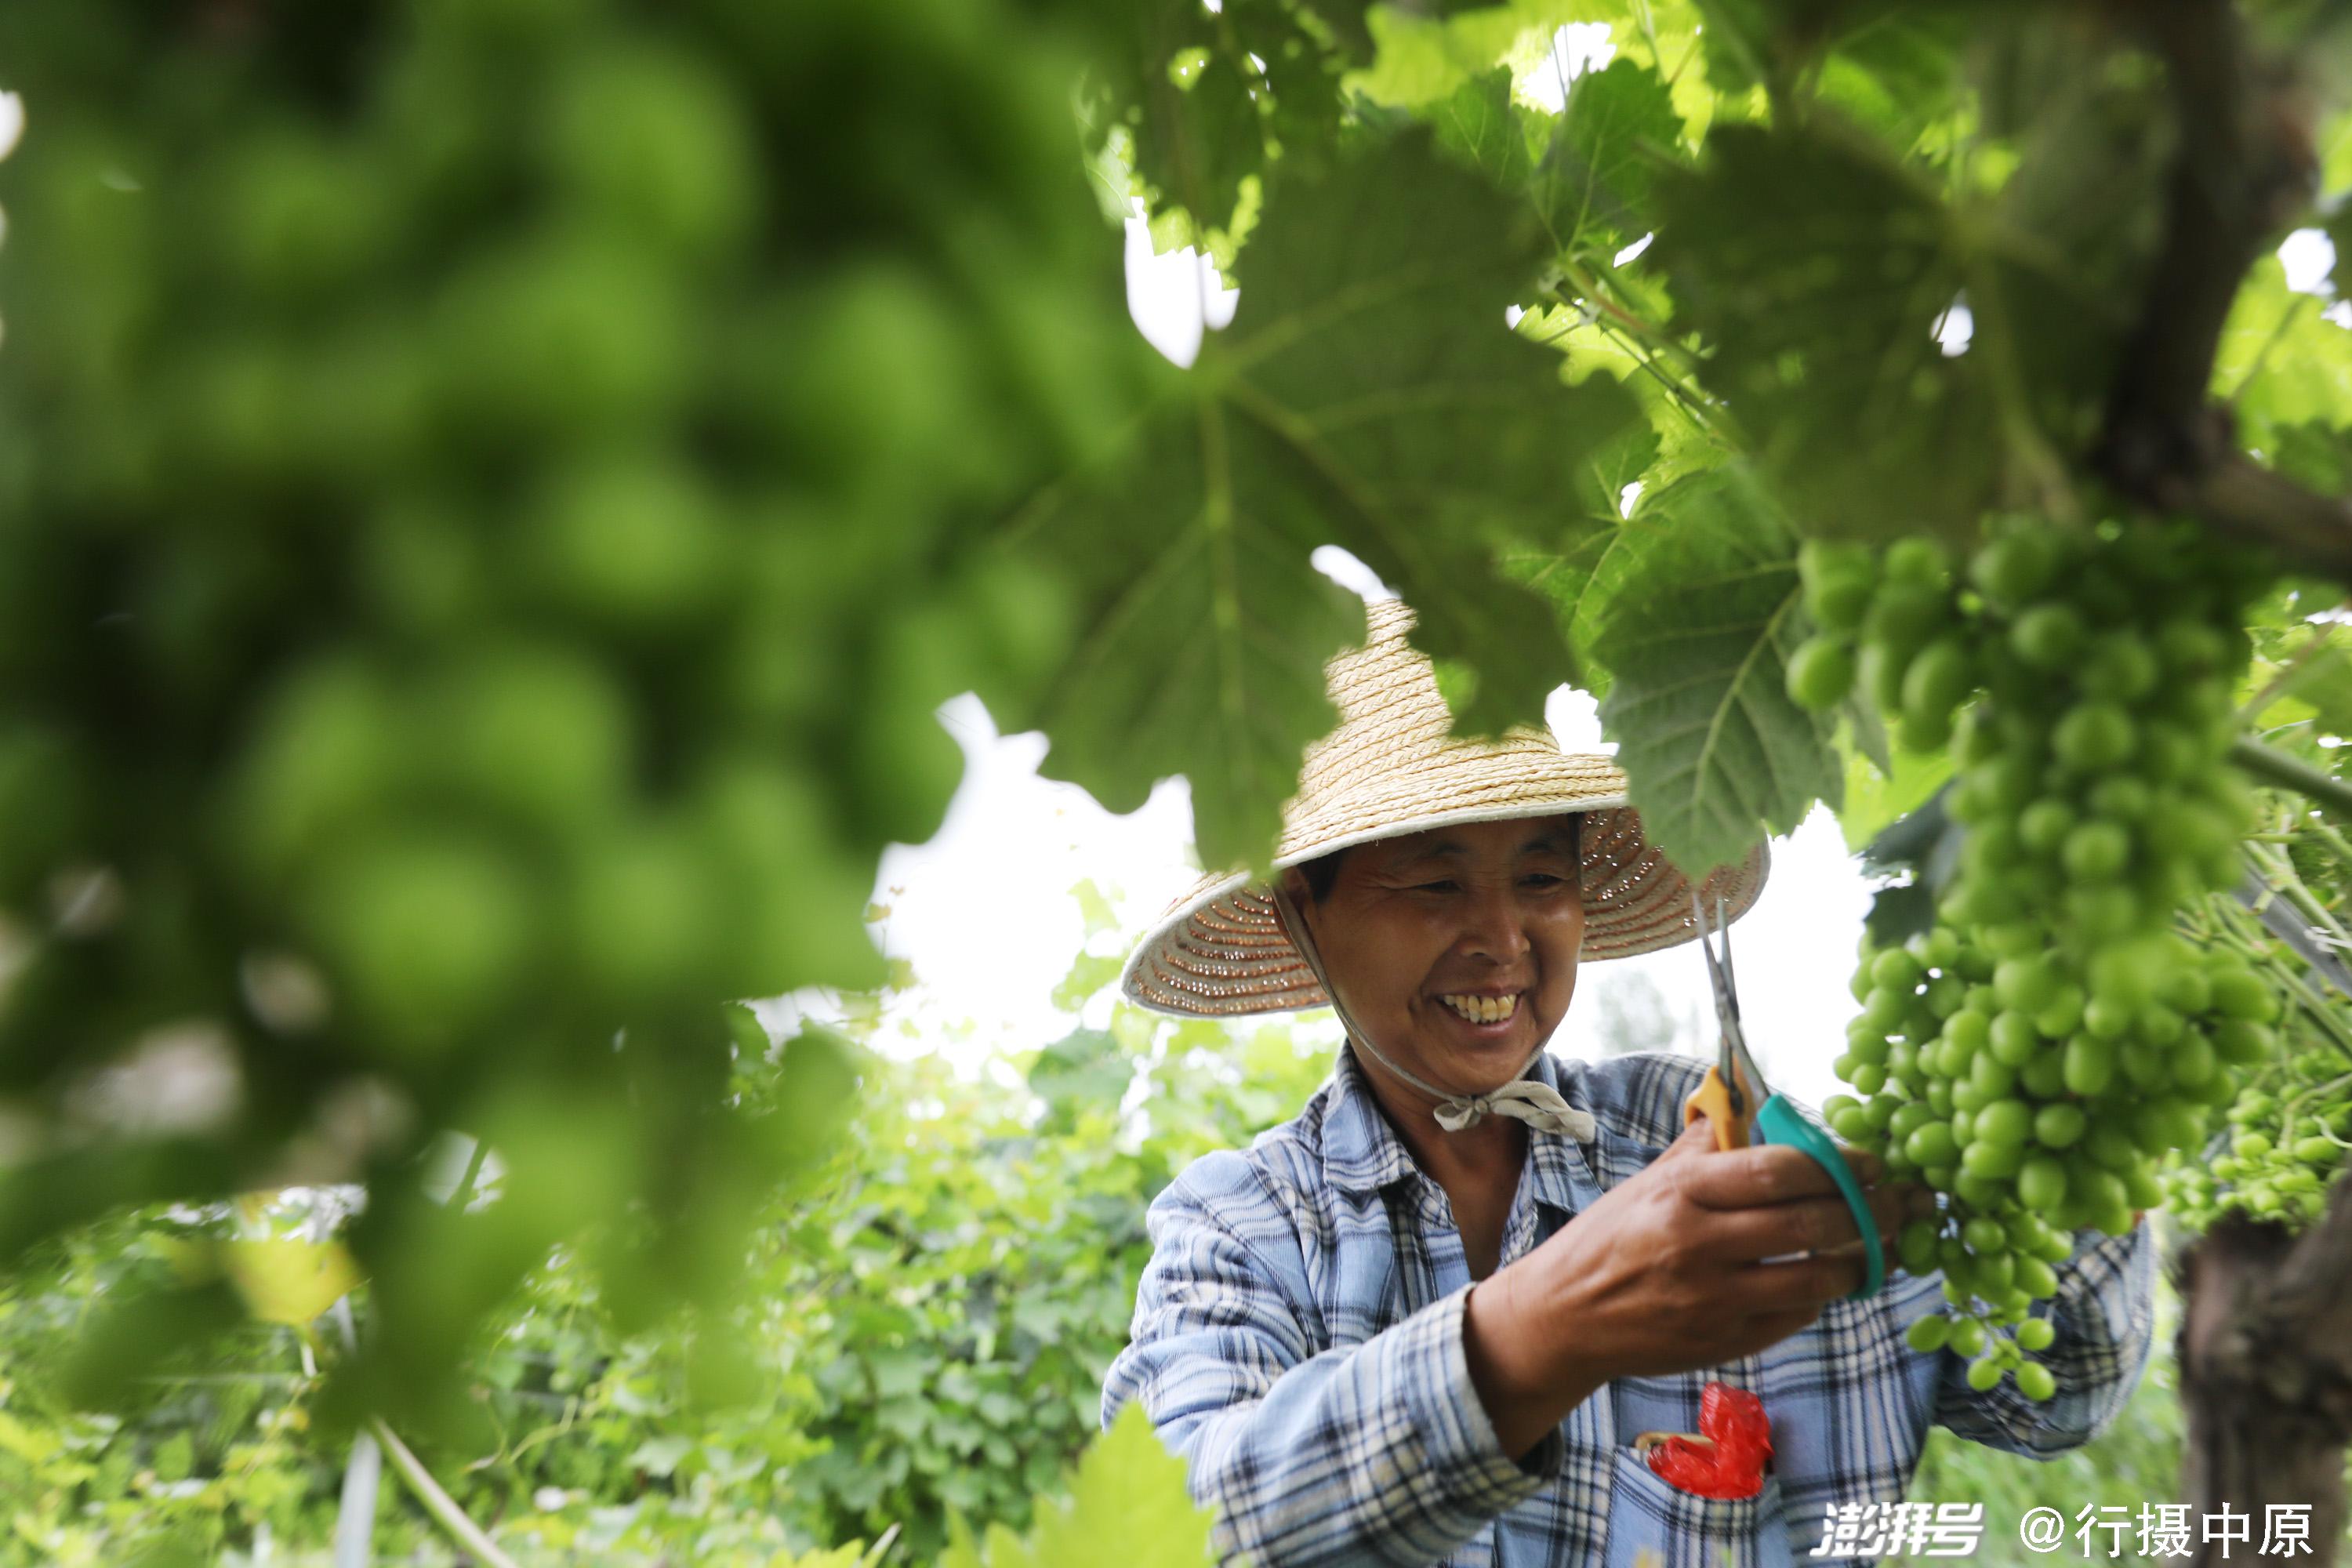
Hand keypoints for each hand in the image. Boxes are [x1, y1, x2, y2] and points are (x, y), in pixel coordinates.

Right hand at [1464, 1117, 1930, 1459]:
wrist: (1563, 1318)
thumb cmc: (1607, 1239)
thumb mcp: (1647, 1182)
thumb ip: (1704, 1149)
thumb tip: (1753, 1108)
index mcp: (1682, 1193)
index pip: (1778, 1171)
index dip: (1837, 1164)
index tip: (1870, 1160)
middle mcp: (1700, 1245)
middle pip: (1811, 1225)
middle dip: (1869, 1211)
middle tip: (1900, 1200)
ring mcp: (1715, 1300)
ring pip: (1817, 1279)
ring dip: (1861, 1260)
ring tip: (1881, 1244)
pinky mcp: (1725, 1342)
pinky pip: (1796, 1317)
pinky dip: (1823, 1295)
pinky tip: (1834, 1278)